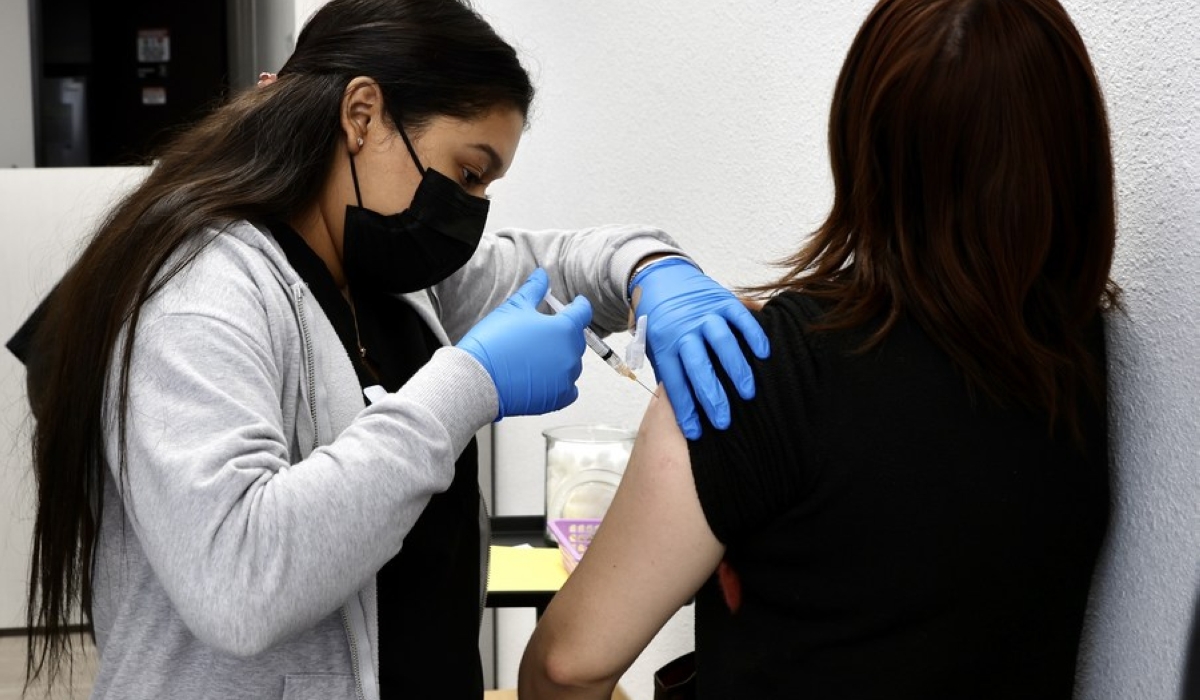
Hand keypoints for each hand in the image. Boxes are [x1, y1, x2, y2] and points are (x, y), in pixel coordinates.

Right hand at [458, 268, 591, 418]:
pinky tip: (543, 378)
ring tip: (534, 357)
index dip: (579, 306)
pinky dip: (560, 383)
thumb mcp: (514, 308)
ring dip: (560, 358)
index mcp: (564, 329)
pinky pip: (569, 389)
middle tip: (543, 333)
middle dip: (564, 334)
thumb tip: (542, 275)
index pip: (582, 313)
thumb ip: (534, 290)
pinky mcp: (558, 398)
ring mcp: (566, 377)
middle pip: (576, 339)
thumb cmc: (494, 342)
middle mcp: (570, 354)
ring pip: (571, 364)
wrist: (478, 378)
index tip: (577, 304)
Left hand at [632, 258, 769, 438]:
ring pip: (722, 343)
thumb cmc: (658, 319)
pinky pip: (740, 318)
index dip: (685, 408)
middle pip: (698, 366)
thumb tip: (681, 405)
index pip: (674, 382)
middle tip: (723, 421)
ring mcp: (704, 313)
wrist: (659, 276)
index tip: (696, 432)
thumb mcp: (653, 345)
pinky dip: (753, 334)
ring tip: (747, 393)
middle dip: (712, 397)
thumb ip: (668, 370)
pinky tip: (764, 354)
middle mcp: (684, 328)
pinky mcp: (722, 299)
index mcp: (663, 342)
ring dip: (736, 369)